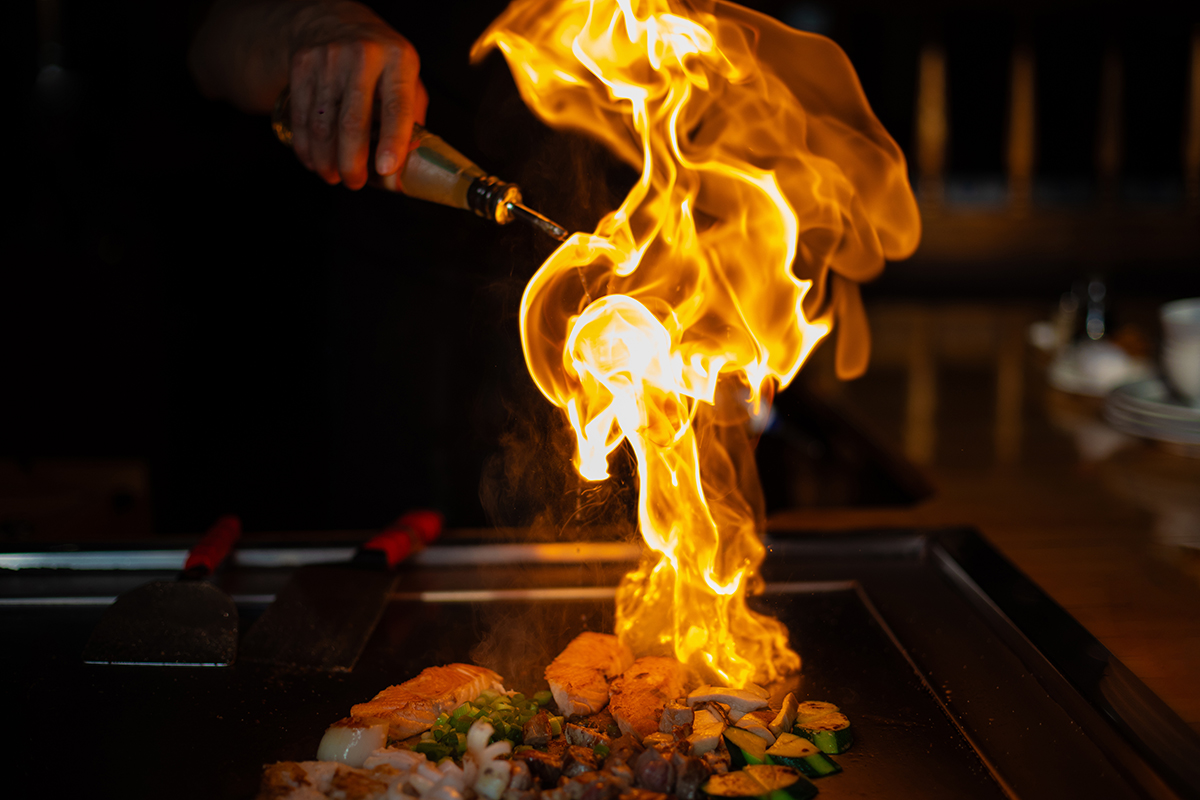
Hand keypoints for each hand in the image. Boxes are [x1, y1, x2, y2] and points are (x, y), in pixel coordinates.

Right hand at [288, 3, 428, 188]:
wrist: (335, 20)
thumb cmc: (380, 58)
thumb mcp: (406, 74)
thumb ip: (413, 114)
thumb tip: (411, 161)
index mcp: (397, 59)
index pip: (397, 106)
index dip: (392, 142)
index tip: (385, 170)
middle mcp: (363, 55)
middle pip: (353, 121)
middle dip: (352, 162)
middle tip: (355, 183)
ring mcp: (328, 58)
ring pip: (323, 123)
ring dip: (326, 160)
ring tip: (333, 176)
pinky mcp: (302, 64)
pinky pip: (301, 115)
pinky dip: (306, 146)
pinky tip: (313, 160)